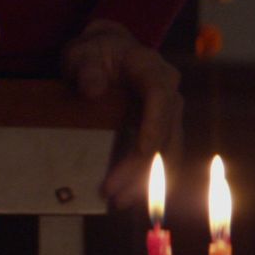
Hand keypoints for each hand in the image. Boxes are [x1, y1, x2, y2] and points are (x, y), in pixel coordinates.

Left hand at [61, 20, 183, 208]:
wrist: (108, 53)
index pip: (162, 99)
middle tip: (115, 193)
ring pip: (168, 152)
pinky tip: (130, 196)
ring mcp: (169, 116)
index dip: (155, 126)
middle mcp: (170, 95)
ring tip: (119, 201)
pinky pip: (161, 158)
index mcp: (155, 71)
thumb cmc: (96, 53)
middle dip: (144, 168)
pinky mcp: (161, 131)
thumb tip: (91, 91)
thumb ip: (87, 69)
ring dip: (147, 181)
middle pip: (166, 135)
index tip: (143, 151)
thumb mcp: (84, 54)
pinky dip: (148, 179)